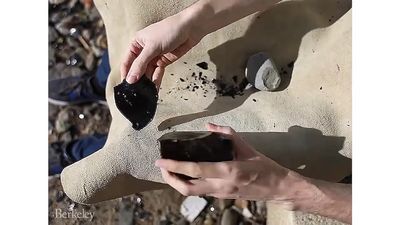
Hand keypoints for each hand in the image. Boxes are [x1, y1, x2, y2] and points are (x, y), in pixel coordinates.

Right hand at [120, 12, 204, 87]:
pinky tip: (154, 88)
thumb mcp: (152, 47)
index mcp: (137, 44)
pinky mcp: (163, 62)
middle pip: (137, 69)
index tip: (126, 86)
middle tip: (137, 92)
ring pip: (148, 73)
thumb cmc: (169, 30)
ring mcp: (154, 57)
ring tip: (146, 93)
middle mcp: (144, 51)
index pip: (127, 62)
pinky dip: (156, 80)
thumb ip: (140, 64)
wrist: (190, 29)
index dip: (126, 74)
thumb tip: (130, 79)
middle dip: (138, 80)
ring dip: (147, 82)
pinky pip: (157, 74)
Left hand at [155, 123, 293, 200]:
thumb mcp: (248, 147)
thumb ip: (228, 135)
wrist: (278, 189)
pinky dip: (188, 184)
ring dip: (177, 183)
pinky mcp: (222, 197)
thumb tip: (209, 125)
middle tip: (162, 167)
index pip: (195, 170)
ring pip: (191, 193)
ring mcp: (220, 194)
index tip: (160, 161)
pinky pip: (200, 192)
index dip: (175, 166)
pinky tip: (186, 174)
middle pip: (187, 188)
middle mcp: (220, 186)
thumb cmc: (265, 167)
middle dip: (170, 179)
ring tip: (170, 171)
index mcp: (227, 171)